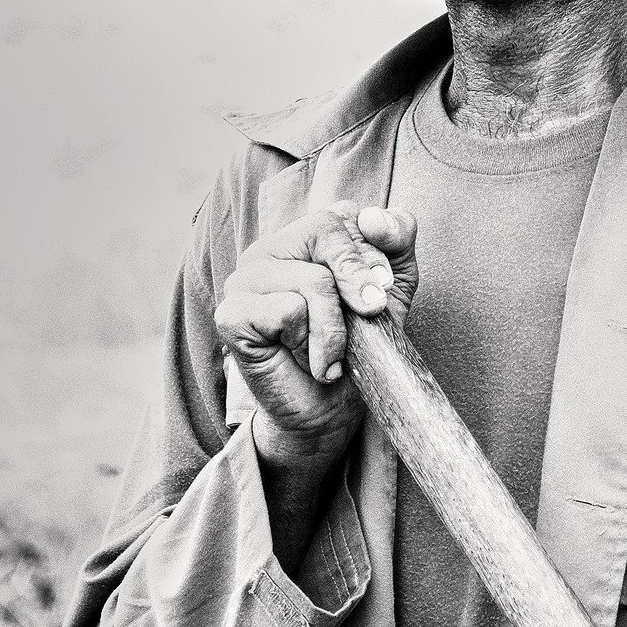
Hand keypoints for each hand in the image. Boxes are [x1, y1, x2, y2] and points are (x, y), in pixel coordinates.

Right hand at [215, 201, 417, 489]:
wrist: (332, 413)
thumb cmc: (358, 350)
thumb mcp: (391, 290)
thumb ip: (395, 242)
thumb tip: (372, 216)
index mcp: (303, 238)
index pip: (342, 213)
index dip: (373, 253)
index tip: (383, 292)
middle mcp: (269, 249)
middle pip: (326, 231)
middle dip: (359, 280)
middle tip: (369, 316)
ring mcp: (244, 280)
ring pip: (313, 280)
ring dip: (337, 329)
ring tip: (330, 353)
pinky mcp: (231, 314)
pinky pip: (288, 311)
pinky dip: (310, 344)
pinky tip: (306, 361)